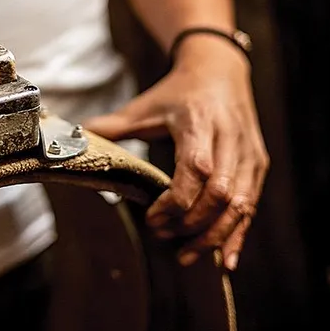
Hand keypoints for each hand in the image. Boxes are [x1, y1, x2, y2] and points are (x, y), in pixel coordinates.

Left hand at [84, 35, 268, 270]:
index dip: (176, 201)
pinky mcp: (257, 166)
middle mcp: (229, 139)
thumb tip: (72, 140)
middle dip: (191, 223)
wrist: (220, 70)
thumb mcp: (145, 106)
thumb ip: (111, 126)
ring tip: (186, 255)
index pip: (196, 169)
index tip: (152, 218)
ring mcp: (248, 154)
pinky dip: (237, 235)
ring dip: (213, 236)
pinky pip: (251, 207)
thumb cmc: (180, 92)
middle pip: (220, 194)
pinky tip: (224, 260)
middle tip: (162, 236)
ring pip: (240, 205)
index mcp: (199, 122)